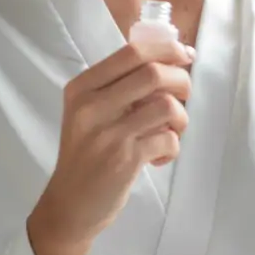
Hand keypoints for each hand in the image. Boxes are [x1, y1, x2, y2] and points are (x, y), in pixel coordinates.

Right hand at [26, 41, 193, 254]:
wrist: (68, 206)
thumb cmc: (87, 153)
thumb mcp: (91, 111)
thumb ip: (123, 84)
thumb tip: (177, 55)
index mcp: (82, 87)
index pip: (133, 51)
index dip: (168, 49)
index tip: (185, 56)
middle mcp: (91, 106)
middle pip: (154, 73)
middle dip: (181, 81)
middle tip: (183, 97)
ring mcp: (107, 133)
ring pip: (167, 105)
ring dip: (181, 118)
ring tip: (171, 131)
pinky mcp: (124, 159)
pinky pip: (168, 139)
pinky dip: (173, 147)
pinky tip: (158, 156)